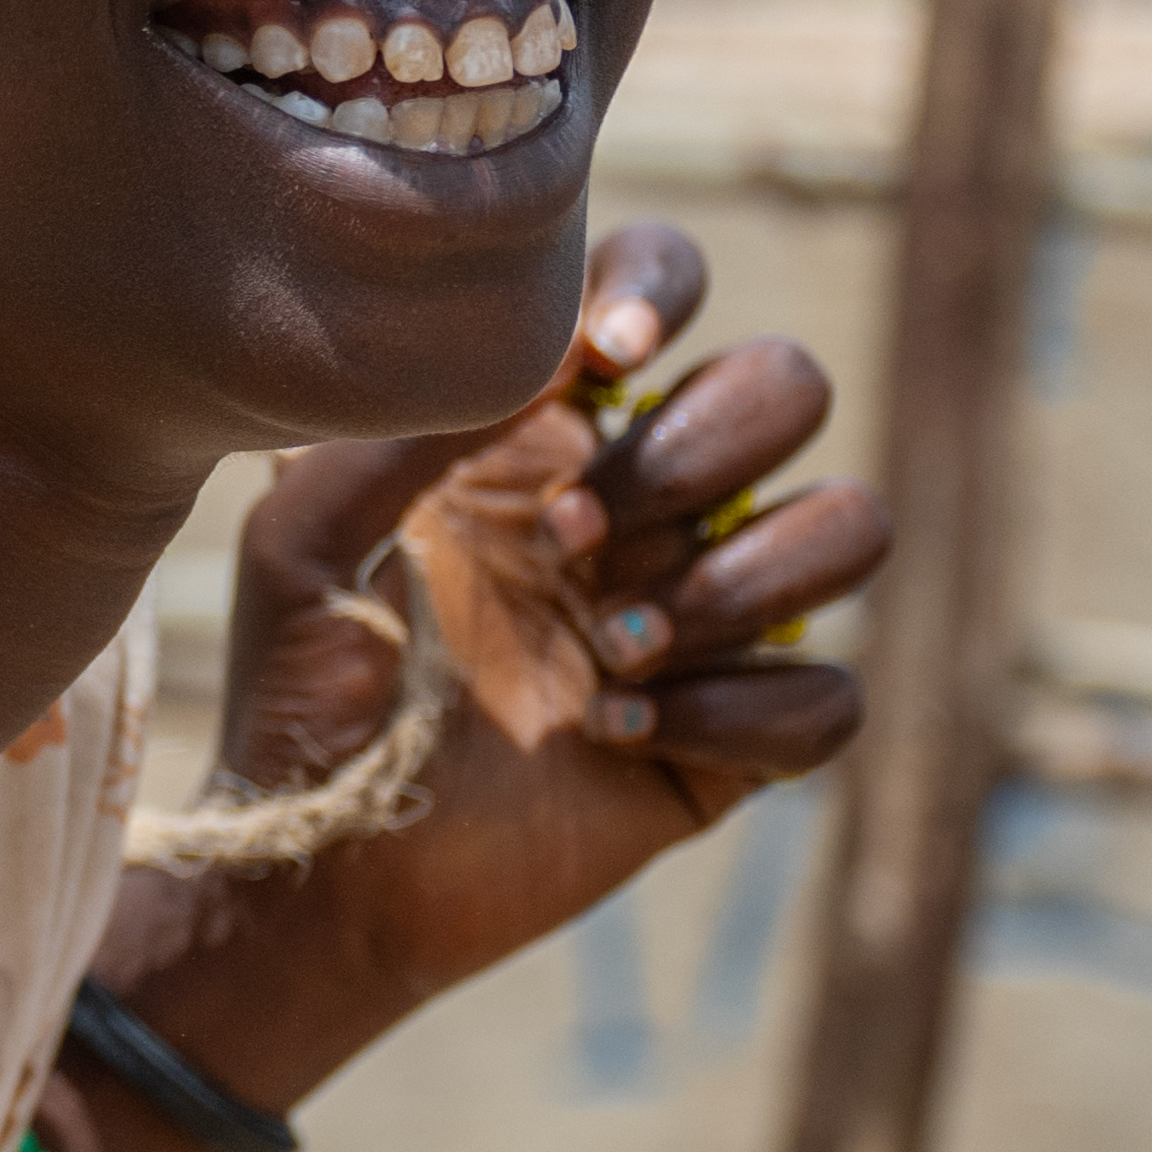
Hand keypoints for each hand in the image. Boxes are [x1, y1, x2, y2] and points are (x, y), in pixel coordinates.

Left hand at [212, 217, 887, 1007]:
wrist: (319, 862)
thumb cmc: (299, 683)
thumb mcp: (307, 533)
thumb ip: (404, 425)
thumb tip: (537, 349)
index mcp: (546, 430)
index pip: (664, 290)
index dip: (664, 290)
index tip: (606, 359)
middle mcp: (646, 505)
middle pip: (790, 386)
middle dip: (697, 448)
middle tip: (569, 536)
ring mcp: (703, 617)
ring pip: (852, 523)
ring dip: (739, 576)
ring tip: (608, 645)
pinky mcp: (735, 740)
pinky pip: (831, 698)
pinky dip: (736, 715)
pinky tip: (616, 737)